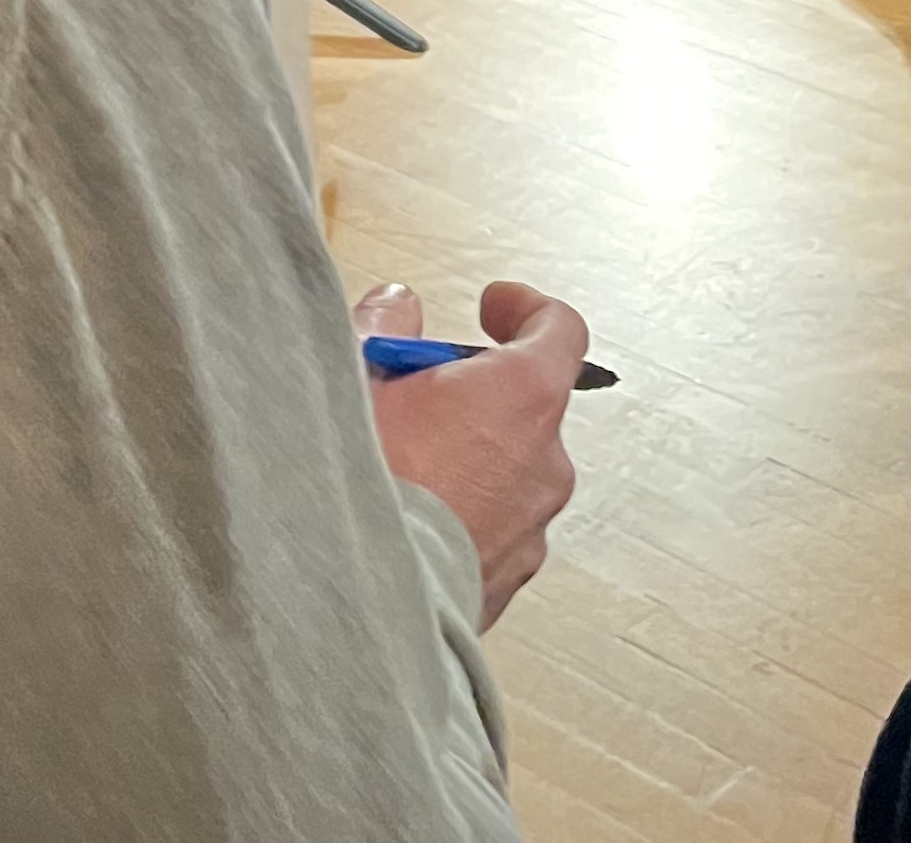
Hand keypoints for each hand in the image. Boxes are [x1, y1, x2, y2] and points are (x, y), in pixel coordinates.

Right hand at [355, 279, 587, 628]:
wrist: (350, 604)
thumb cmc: (363, 487)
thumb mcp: (356, 378)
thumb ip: (384, 327)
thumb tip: (397, 306)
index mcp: (523, 397)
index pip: (560, 330)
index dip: (525, 310)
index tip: (491, 308)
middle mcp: (545, 463)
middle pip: (525, 406)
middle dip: (474, 394)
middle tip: (411, 395)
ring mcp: (531, 529)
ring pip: (505, 473)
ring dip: (465, 460)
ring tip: (397, 469)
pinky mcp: (506, 583)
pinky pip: (489, 530)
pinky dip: (458, 516)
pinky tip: (402, 522)